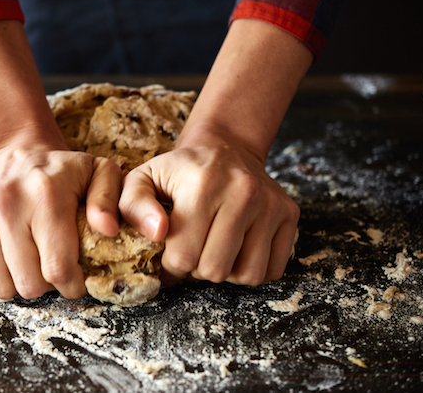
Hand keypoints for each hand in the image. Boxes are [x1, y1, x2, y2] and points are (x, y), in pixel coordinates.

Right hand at [0, 145, 121, 299]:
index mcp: (47, 195)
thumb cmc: (62, 171)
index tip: (76, 278)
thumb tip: (109, 230)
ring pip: (1, 286)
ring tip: (32, 258)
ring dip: (20, 281)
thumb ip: (110, 201)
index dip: (72, 285)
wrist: (15, 151)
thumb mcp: (99, 174)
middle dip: (47, 285)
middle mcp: (7, 203)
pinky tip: (8, 252)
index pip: (58, 269)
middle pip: (29, 284)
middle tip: (53, 266)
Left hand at [119, 132, 299, 286]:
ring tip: (215, 248)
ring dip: (227, 271)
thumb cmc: (178, 171)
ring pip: (248, 274)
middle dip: (198, 268)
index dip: (171, 264)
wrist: (225, 147)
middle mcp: (243, 192)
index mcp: (202, 186)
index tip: (171, 249)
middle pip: (215, 270)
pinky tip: (237, 247)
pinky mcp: (289, 213)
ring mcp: (270, 203)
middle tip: (193, 248)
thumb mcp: (143, 179)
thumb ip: (133, 205)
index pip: (184, 258)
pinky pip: (272, 269)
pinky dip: (252, 267)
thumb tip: (157, 233)